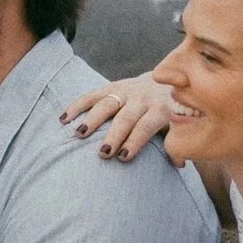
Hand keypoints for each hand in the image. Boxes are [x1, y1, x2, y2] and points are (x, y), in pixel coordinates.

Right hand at [61, 79, 179, 160]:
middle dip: (114, 135)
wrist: (170, 78)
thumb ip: (177, 142)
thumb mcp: (179, 125)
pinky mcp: (113, 86)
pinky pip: (92, 95)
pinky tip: (63, 119)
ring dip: (92, 120)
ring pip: (107, 104)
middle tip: (102, 152)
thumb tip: (179, 164)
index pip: (146, 126)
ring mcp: (126, 90)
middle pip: (126, 117)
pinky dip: (77, 106)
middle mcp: (143, 98)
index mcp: (161, 109)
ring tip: (78, 134)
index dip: (135, 141)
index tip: (124, 157)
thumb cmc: (172, 112)